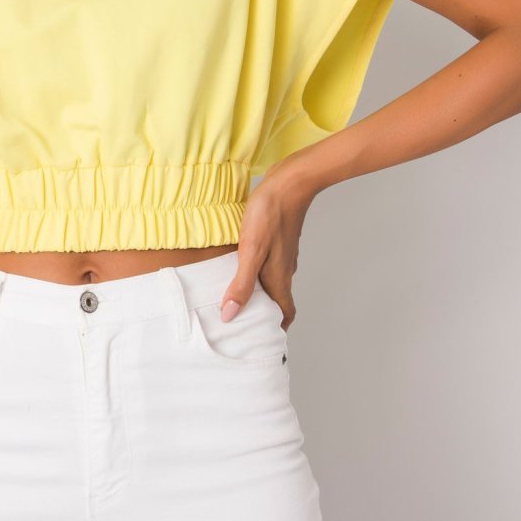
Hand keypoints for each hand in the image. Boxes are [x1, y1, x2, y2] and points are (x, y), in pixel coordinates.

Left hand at [219, 160, 316, 330]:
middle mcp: (284, 269)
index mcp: (279, 277)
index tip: (263, 337)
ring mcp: (282, 253)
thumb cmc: (270, 214)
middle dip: (263, 312)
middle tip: (241, 320)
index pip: (285, 311)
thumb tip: (230, 315)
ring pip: (272, 280)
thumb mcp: (251, 251)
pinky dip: (255, 271)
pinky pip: (267, 263)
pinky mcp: (277, 239)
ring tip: (234, 295)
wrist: (290, 182)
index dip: (277, 327)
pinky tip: (238, 264)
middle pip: (277, 298)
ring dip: (257, 291)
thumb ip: (241, 284)